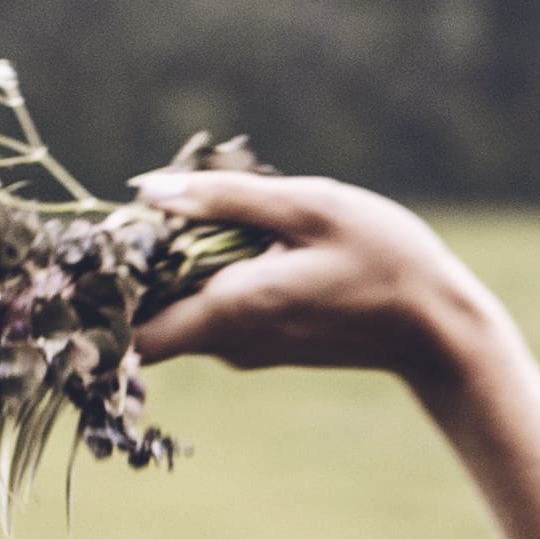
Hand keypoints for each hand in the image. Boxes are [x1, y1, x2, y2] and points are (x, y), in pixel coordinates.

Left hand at [127, 169, 503, 388]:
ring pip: (180, 310)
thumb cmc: (387, 262)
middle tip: (150, 209)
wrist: (443, 332)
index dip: (99, 299)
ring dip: (176, 265)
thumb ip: (225, 199)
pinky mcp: (267, 345)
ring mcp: (248, 349)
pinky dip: (209, 276)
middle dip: (134, 266)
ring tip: (206, 214)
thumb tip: (148, 189)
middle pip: (146, 317)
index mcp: (230, 309)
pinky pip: (213, 311)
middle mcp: (229, 342)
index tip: (96, 252)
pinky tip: (244, 239)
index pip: (130, 334)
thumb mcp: (310, 207)